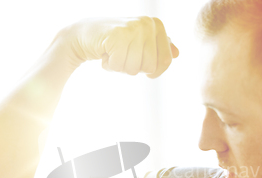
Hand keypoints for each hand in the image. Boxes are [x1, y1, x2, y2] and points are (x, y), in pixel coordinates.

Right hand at [56, 17, 178, 77]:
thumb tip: (177, 53)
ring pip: (135, 68)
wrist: (84, 35)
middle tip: (122, 54)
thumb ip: (159, 46)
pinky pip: (120, 66)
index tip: (139, 61)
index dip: (152, 70)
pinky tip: (105, 52)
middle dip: (134, 67)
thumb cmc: (114, 41)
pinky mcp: (117, 35)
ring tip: (113, 52)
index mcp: (157, 25)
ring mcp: (133, 28)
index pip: (166, 62)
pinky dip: (110, 65)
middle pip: (150, 67)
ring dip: (121, 67)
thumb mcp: (139, 42)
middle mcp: (148, 23)